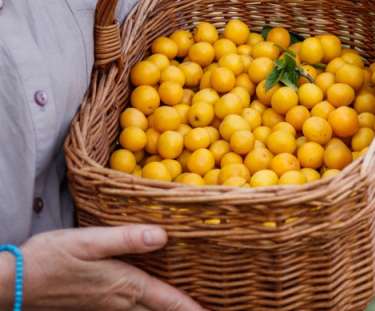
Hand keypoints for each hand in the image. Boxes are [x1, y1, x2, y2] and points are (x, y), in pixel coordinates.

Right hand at [6, 225, 205, 309]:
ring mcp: (106, 308)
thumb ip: (126, 239)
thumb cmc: (49, 258)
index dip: (192, 308)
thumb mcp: (88, 241)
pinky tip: (150, 304)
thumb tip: (162, 236)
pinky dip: (147, 310)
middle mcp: (119, 302)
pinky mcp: (95, 307)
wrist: (12, 284)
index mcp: (124, 285)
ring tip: (188, 307)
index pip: (168, 300)